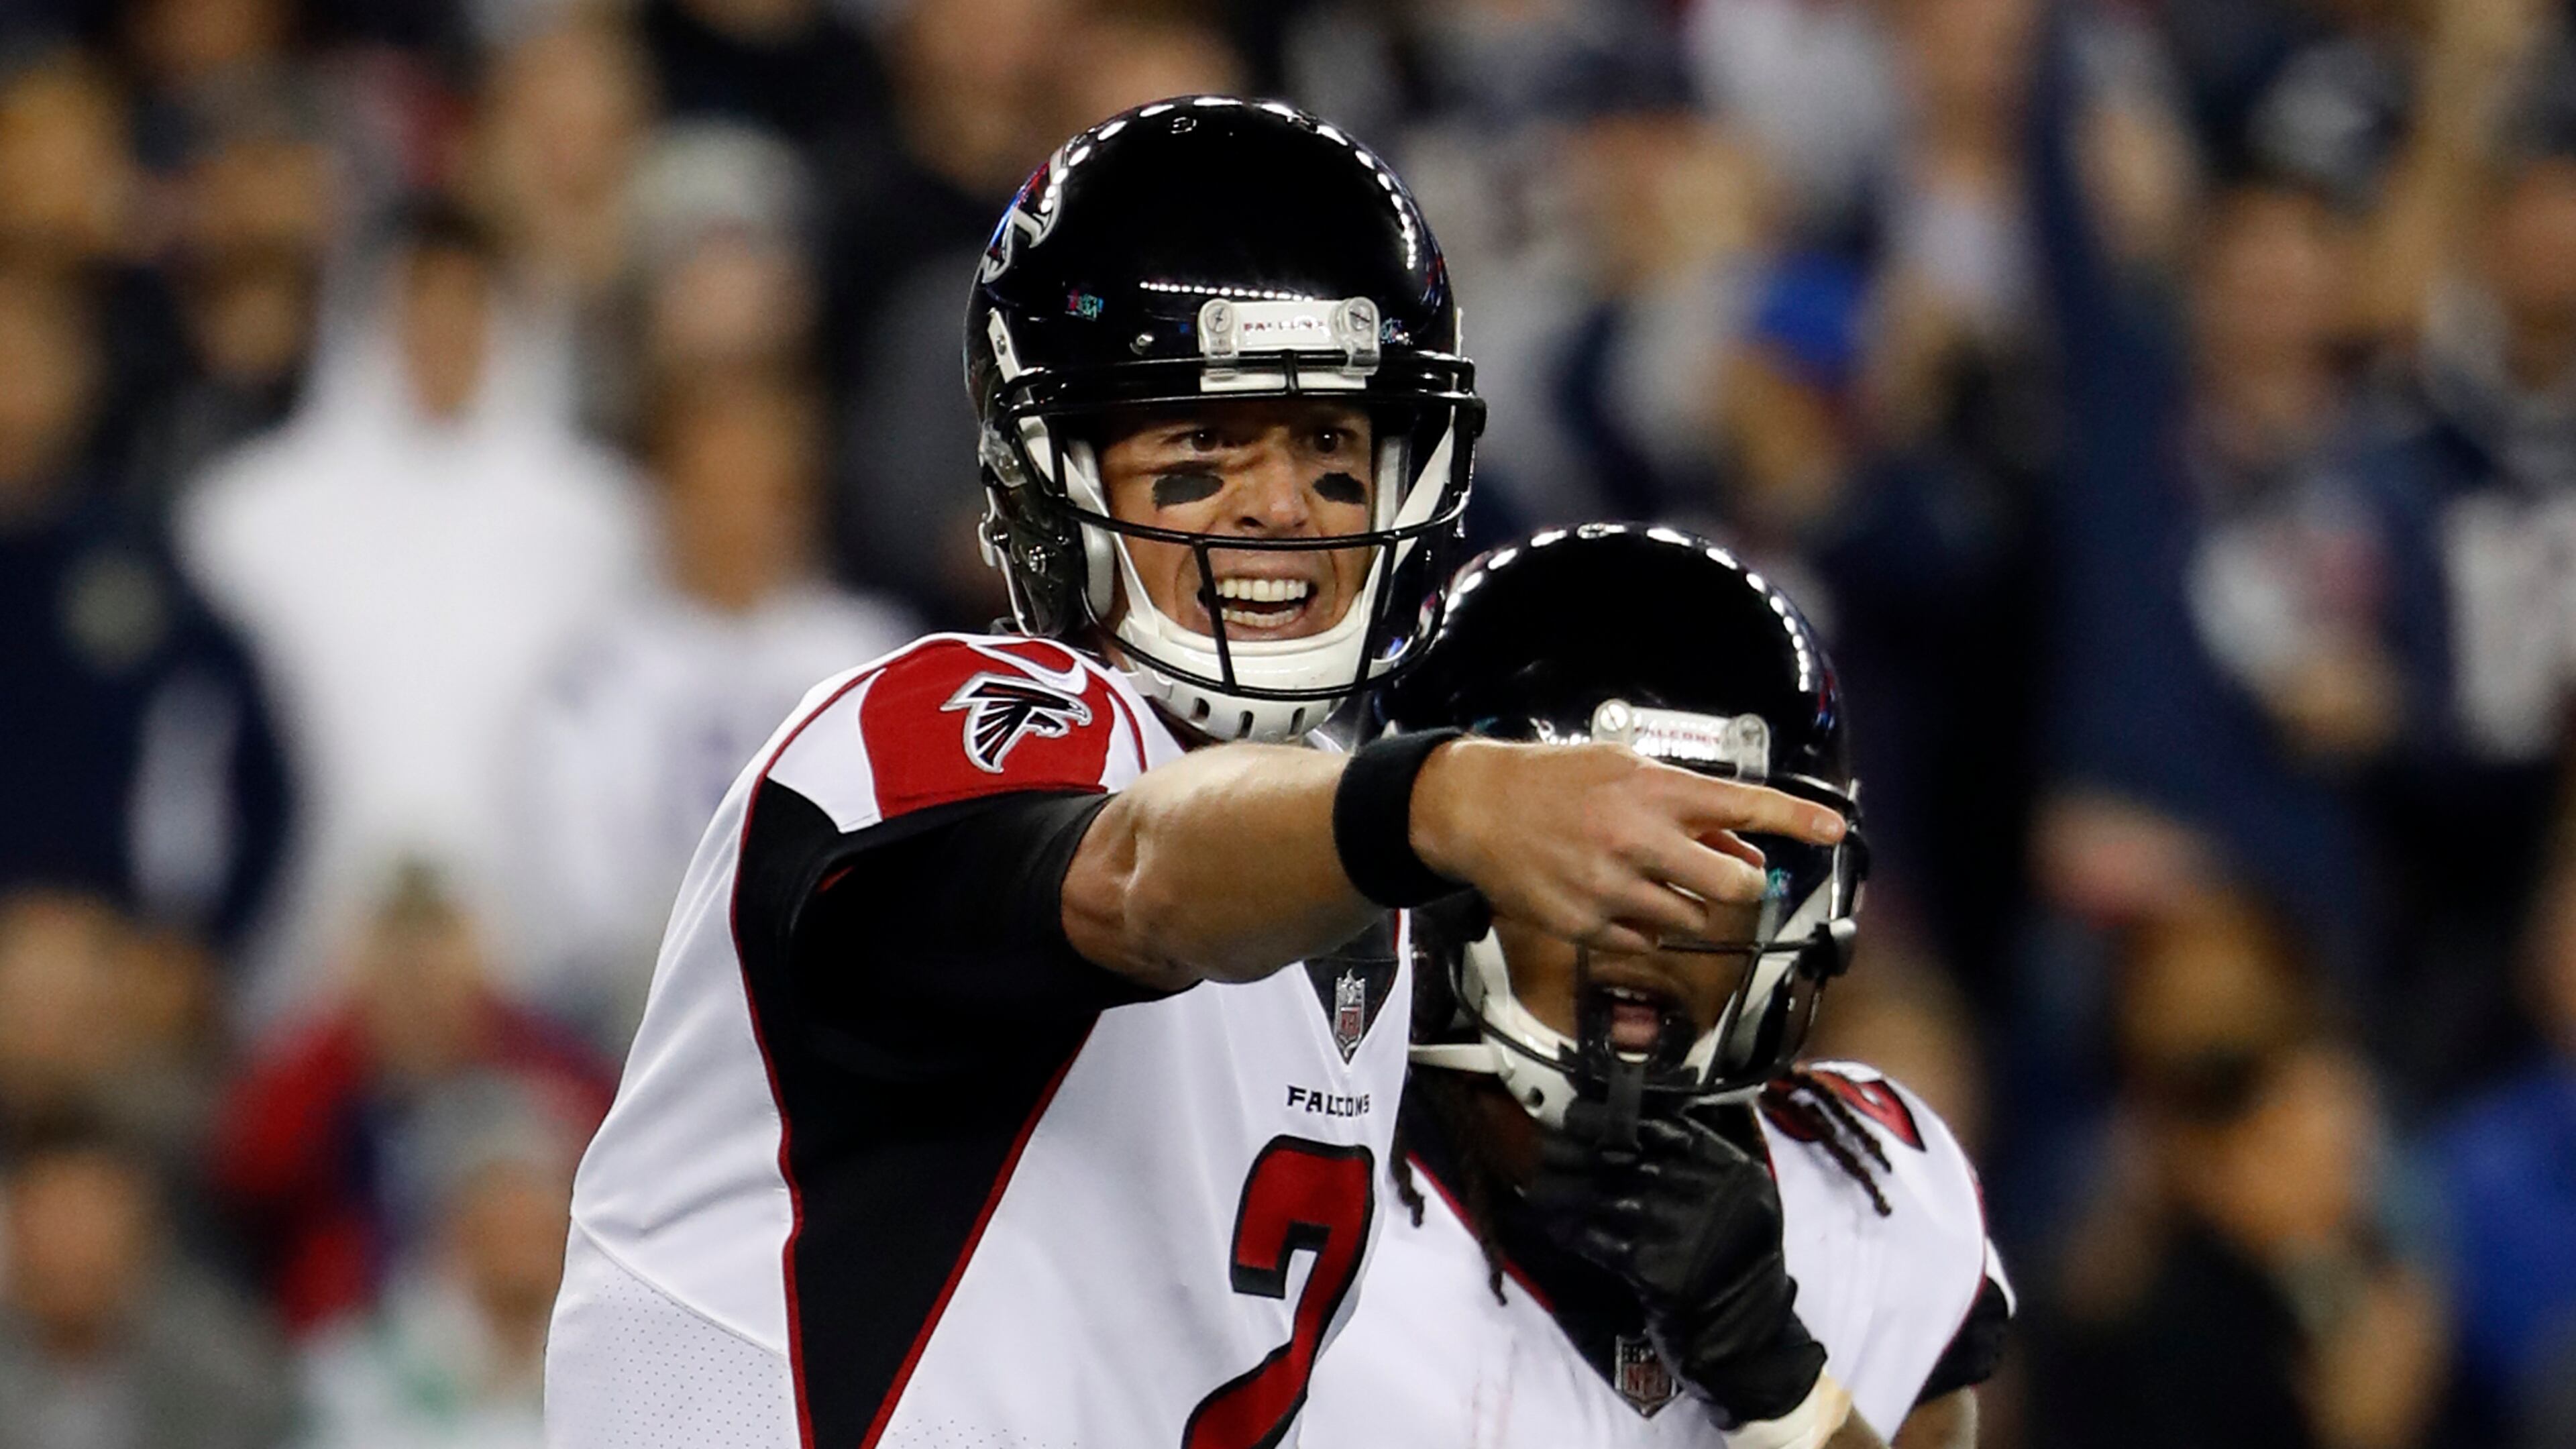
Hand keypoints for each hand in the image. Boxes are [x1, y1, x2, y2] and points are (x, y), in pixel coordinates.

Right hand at [1409, 739, 1844, 953]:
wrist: (1474, 808)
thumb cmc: (1552, 782)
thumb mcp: (1623, 770)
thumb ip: (1685, 807)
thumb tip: (1738, 847)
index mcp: (1653, 790)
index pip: (1744, 805)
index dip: (1797, 819)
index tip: (1835, 829)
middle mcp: (1638, 839)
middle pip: (1733, 883)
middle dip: (1741, 882)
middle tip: (1729, 874)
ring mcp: (1613, 888)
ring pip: (1692, 919)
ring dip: (1687, 904)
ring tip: (1650, 877)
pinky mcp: (1588, 925)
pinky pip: (1647, 943)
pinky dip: (1645, 927)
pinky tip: (1617, 897)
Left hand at [1527, 1106, 1826, 1423]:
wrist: (1745, 1336)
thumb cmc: (1735, 1264)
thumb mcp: (1741, 1202)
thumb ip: (1699, 1164)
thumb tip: (1630, 1127)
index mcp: (1732, 1169)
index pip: (1664, 1126)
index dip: (1613, 1117)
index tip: (1576, 1113)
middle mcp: (1710, 1194)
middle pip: (1628, 1158)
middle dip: (1579, 1150)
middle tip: (1544, 1144)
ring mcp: (1684, 1232)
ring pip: (1607, 1196)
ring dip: (1566, 1189)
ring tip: (1538, 1183)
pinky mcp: (1658, 1271)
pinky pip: (1601, 1241)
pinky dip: (1574, 1231)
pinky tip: (1553, 1223)